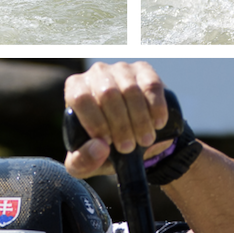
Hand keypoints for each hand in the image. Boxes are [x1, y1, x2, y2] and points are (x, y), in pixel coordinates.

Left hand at [63, 61, 169, 177]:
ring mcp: (121, 69)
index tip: (107, 143)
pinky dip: (156, 107)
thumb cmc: (104, 147)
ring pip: (130, 90)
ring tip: (144, 140)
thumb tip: (99, 147)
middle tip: (128, 148)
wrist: (134, 137)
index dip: (95, 122)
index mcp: (75, 89)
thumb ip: (82, 162)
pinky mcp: (144, 71)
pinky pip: (151, 85)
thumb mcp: (87, 162)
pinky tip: (158, 123)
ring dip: (139, 120)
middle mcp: (96, 73)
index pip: (80, 98)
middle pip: (107, 93)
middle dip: (120, 125)